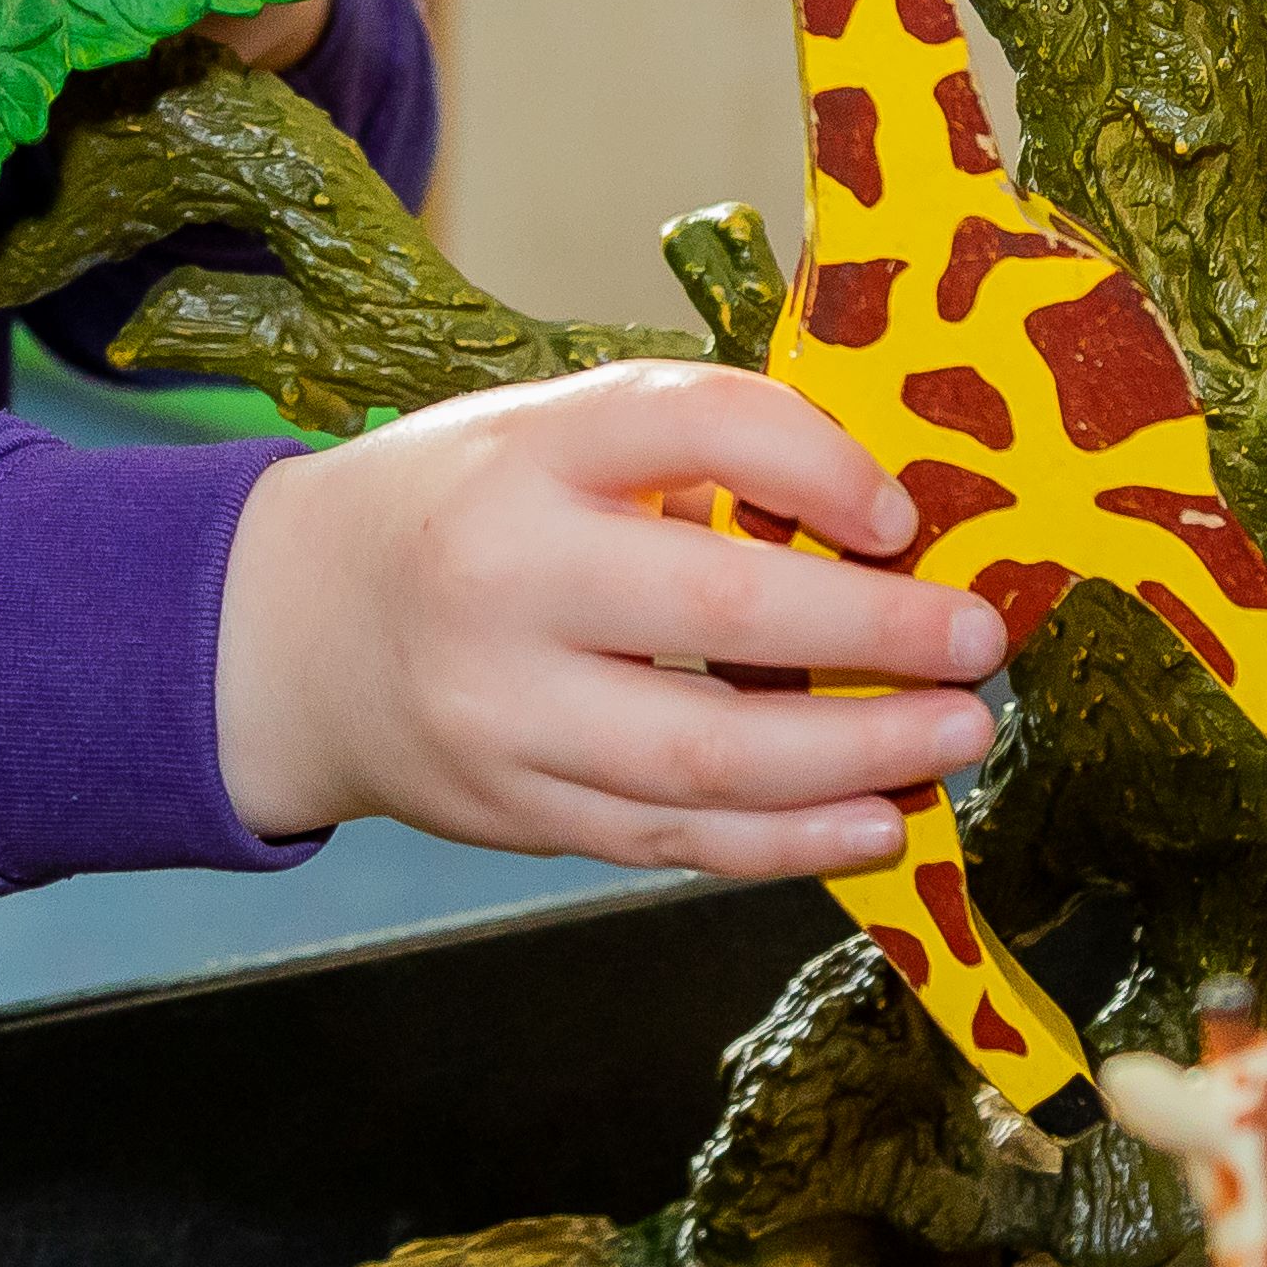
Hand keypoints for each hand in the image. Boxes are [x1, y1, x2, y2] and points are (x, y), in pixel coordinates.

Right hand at [212, 365, 1014, 870]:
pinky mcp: (516, 812)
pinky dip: (787, 839)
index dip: (819, 464)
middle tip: (979, 643)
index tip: (904, 512)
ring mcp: (505, 712)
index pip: (692, 426)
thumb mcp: (546, 437)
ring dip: (857, 755)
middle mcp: (507, 578)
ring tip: (956, 740)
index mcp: (525, 454)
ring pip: (708, 753)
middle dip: (876, 632)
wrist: (287, 634)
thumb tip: (876, 515)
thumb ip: (686, 458)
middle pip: (723, 607)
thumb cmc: (455, 513)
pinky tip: (876, 823)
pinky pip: (673, 838)